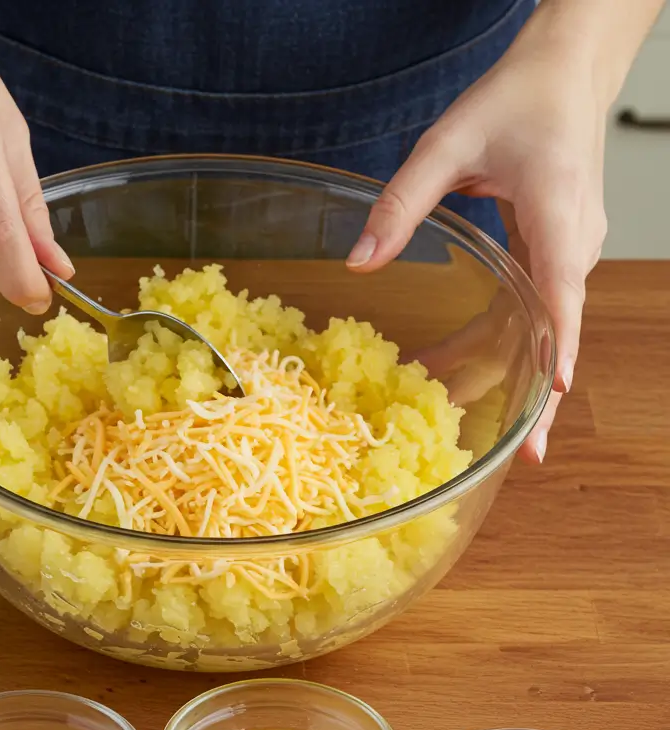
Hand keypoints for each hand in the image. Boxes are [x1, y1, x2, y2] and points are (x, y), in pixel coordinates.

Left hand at [347, 16, 608, 462]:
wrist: (567, 72)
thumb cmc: (518, 98)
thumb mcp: (448, 145)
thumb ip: (401, 203)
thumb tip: (359, 261)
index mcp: (560, 215)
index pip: (564, 293)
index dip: (561, 347)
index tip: (553, 394)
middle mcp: (574, 244)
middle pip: (559, 331)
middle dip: (536, 393)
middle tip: (518, 454)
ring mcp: (568, 252)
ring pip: (541, 328)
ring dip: (501, 372)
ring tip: (449, 415)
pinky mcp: (554, 253)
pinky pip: (527, 310)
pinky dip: (494, 343)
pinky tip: (447, 367)